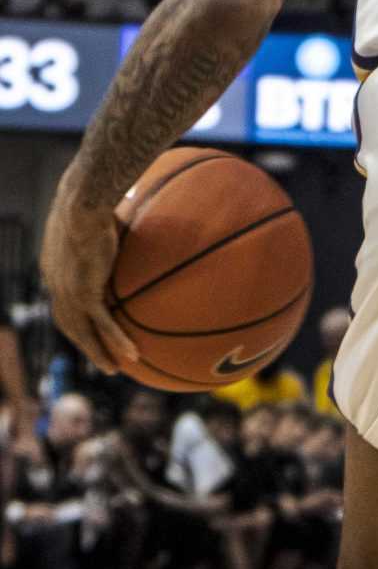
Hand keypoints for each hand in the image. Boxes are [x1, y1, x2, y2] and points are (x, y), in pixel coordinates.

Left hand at [39, 193, 137, 375]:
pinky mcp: (85, 293)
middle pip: (68, 324)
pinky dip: (115, 341)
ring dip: (98, 353)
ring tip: (114, 369)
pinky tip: (131, 355)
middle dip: (84, 344)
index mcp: (54, 268)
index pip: (61, 301)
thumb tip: (128, 214)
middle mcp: (56, 284)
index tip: (85, 328)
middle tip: (101, 360)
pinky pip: (102, 324)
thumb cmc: (91, 199)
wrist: (82, 203)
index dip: (72, 317)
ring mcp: (69, 291)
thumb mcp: (97, 216)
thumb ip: (108, 225)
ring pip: (82, 332)